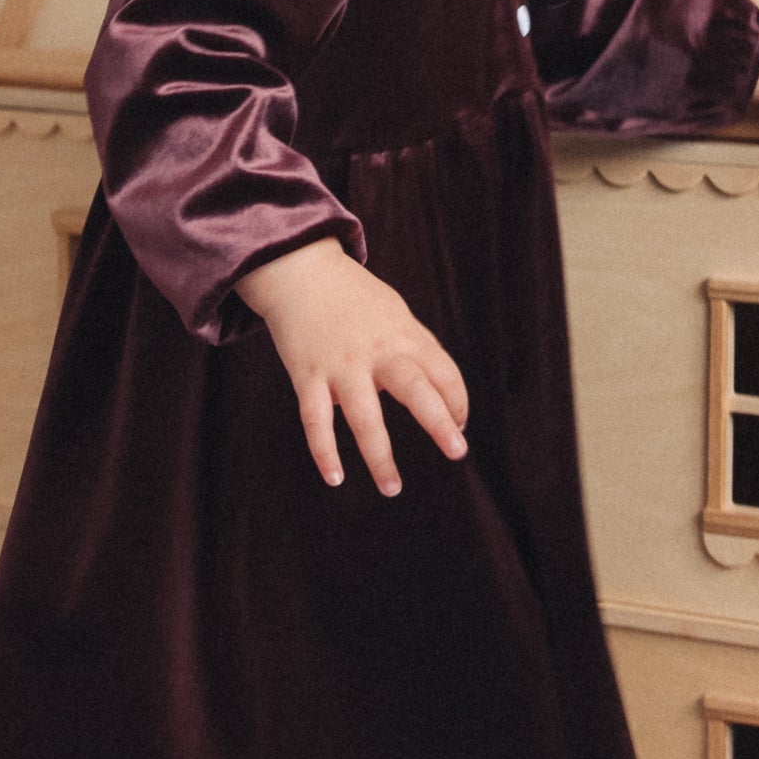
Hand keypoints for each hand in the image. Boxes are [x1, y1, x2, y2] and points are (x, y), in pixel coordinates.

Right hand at [236, 235, 468, 495]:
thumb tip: (443, 394)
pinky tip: (335, 478)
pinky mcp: (307, 375)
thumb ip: (417, 350)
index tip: (459, 426)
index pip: (443, 372)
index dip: (457, 402)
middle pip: (414, 388)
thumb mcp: (395, 314)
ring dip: (379, 456)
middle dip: (439, 422)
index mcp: (404, 335)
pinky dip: (324, 451)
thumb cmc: (354, 298)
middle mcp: (376, 351)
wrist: (299, 270)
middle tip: (457, 451)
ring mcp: (340, 365)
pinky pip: (315, 419)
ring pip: (363, 416)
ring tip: (392, 488)